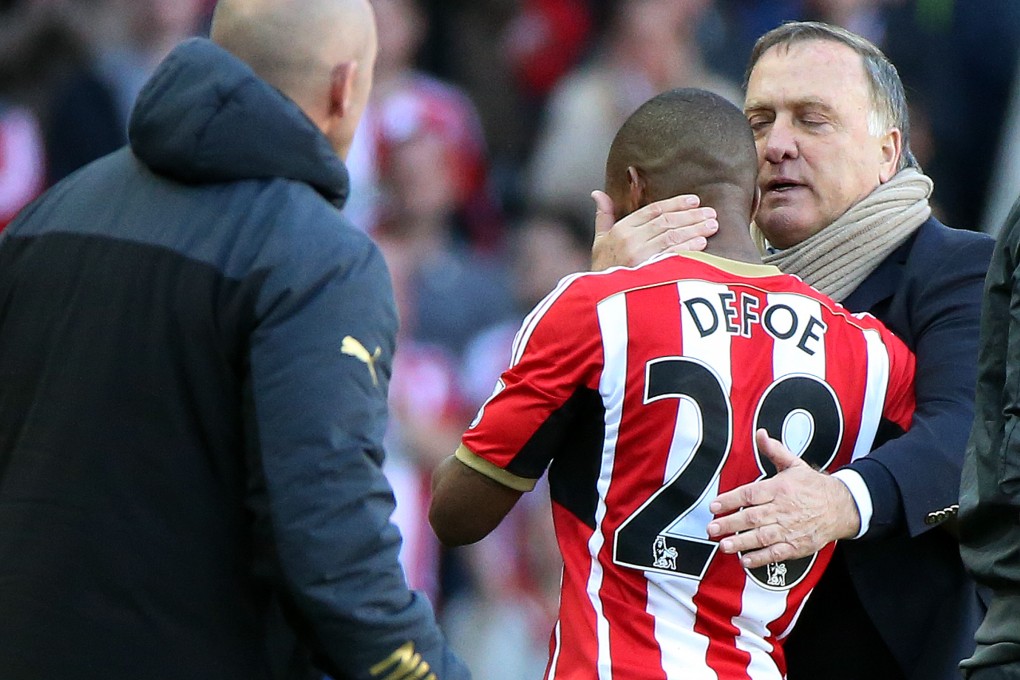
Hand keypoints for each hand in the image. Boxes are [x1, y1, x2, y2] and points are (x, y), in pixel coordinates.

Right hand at [590, 191, 717, 270]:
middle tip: (710, 213)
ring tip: (712, 226)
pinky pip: (673, 256)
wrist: (600, 301)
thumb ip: (603, 216)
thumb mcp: (599, 241)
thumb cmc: (602, 270)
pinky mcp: (649, 273)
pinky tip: (702, 244)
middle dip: (691, 216)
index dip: (676, 204)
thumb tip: (598, 194)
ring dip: (695, 230)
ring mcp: (640, 257)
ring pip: (672, 236)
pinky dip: (689, 248)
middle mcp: (630, 240)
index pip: (653, 210)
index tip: (694, 201)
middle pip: (666, 222)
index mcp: (620, 230)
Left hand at [706, 429, 860, 567]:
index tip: (715, 506)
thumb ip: (774, 451)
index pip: (750, 493)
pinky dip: (761, 558)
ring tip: (723, 545)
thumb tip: (760, 434)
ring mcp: (790, 529)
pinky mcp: (797, 545)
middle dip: (730, 523)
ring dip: (741, 542)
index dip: (731, 500)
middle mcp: (783, 509)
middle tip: (712, 528)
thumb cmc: (814, 486)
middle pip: (753, 517)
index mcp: (780, 488)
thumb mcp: (794, 464)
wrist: (842, 506)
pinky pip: (776, 553)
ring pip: (762, 537)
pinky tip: (745, 559)